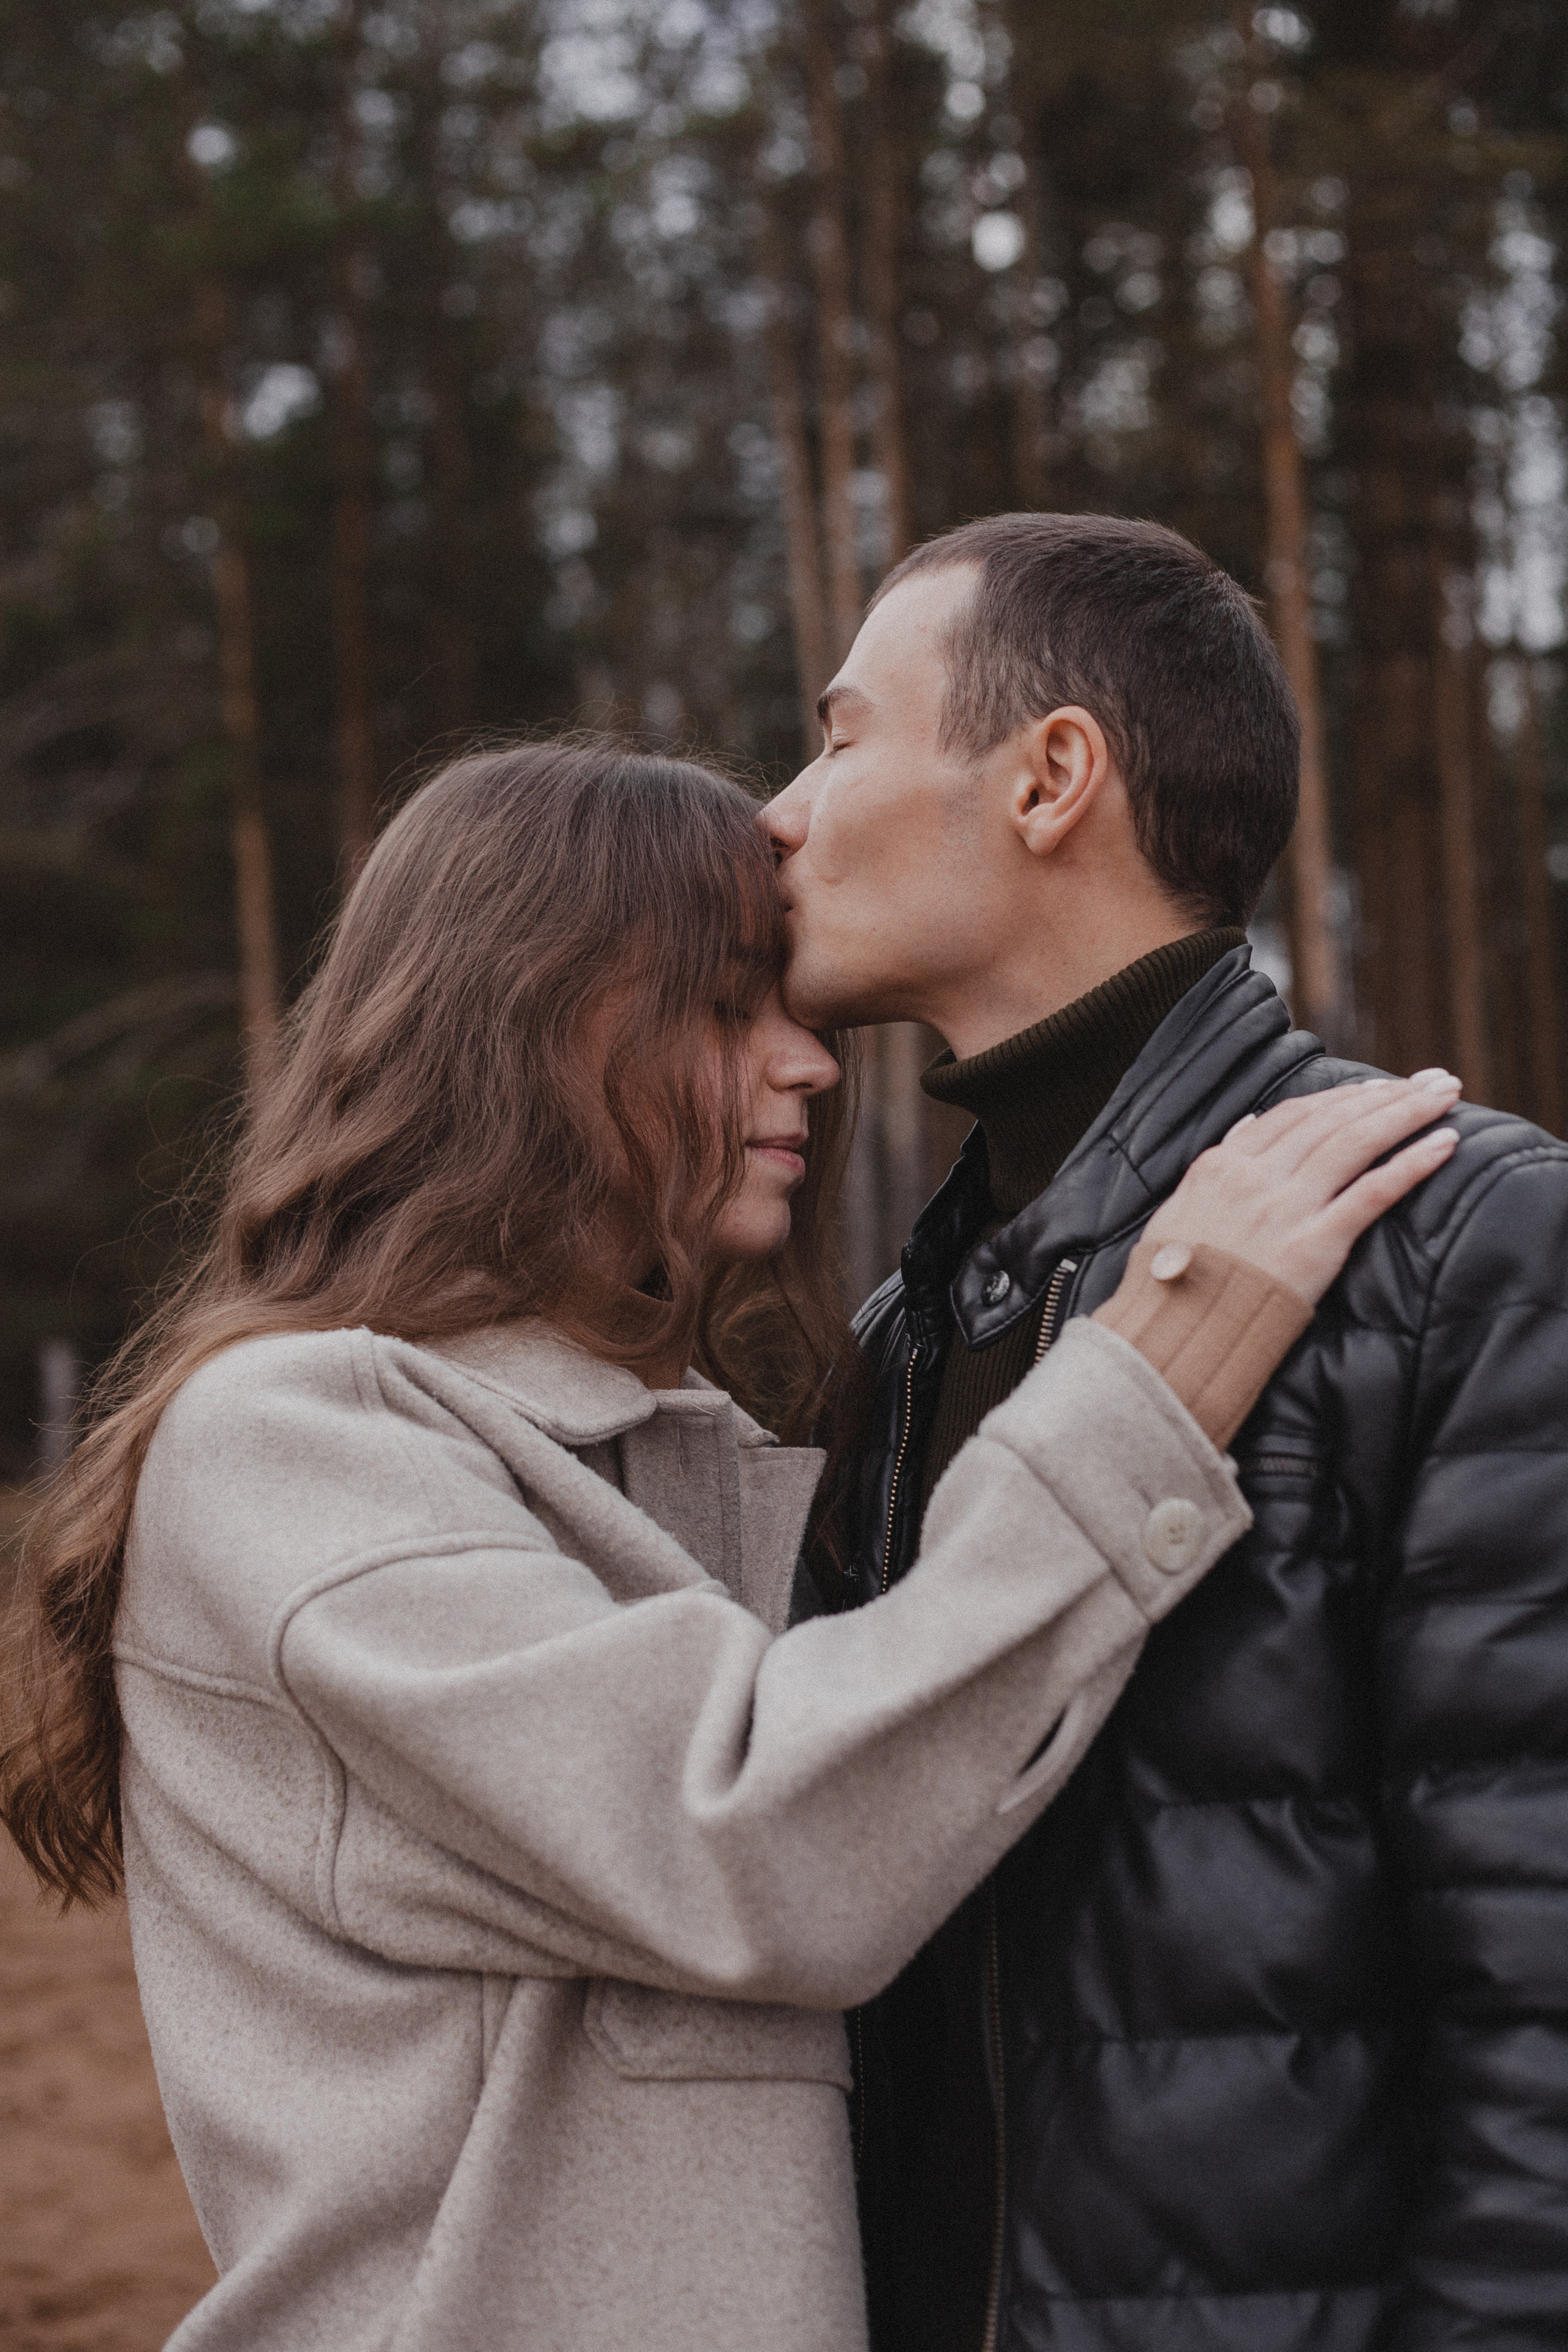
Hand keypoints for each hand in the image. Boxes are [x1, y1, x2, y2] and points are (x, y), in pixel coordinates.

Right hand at [1141, 1071, 1462, 1304]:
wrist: (1177, 1334)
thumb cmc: (1174, 1282)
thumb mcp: (1178, 1210)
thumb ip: (1216, 1165)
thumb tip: (1247, 1124)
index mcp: (1222, 1166)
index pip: (1294, 1114)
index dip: (1342, 1097)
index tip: (1379, 1089)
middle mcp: (1256, 1177)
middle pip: (1333, 1119)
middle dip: (1388, 1094)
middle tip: (1433, 1080)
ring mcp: (1287, 1208)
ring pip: (1356, 1142)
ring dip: (1407, 1113)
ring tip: (1446, 1095)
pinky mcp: (1316, 1244)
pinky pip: (1372, 1193)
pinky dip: (1411, 1164)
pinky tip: (1444, 1144)